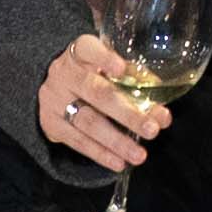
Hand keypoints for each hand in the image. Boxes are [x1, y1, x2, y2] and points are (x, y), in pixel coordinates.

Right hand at [37, 31, 171, 174]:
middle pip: (97, 93)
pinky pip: (77, 141)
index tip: (122, 69)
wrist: (54, 88)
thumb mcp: (105, 66)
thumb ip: (132, 80)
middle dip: (127, 113)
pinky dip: (100, 154)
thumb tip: (160, 108)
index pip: (88, 49)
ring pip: (88, 122)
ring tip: (140, 155)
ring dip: (117, 141)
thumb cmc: (91, 74)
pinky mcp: (50, 124)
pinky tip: (119, 162)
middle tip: (152, 129)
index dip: (105, 58)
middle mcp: (64, 74)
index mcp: (79, 52)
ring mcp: (54, 99)